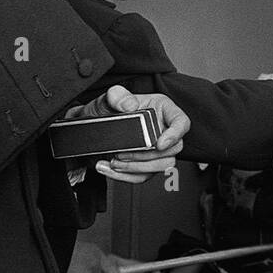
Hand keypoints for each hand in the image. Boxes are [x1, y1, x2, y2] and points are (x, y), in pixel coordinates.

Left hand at [64, 85, 189, 184]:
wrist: (91, 127)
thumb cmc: (105, 109)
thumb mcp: (108, 97)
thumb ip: (117, 95)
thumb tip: (129, 105)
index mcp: (161, 109)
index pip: (181, 122)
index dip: (175, 134)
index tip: (159, 144)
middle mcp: (163, 130)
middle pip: (174, 149)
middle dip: (147, 155)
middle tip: (123, 153)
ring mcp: (156, 149)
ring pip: (162, 166)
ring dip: (137, 168)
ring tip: (115, 161)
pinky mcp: (145, 164)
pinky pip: (143, 176)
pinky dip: (125, 176)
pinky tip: (108, 168)